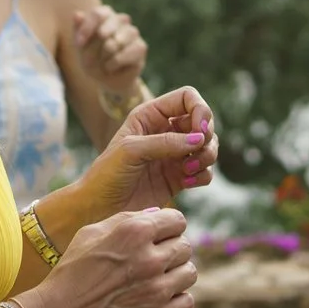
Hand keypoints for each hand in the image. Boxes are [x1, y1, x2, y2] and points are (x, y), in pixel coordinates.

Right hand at [19, 207, 198, 307]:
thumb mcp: (91, 233)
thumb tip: (157, 215)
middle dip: (172, 250)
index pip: (177, 220)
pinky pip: (187, 301)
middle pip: (186, 246)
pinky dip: (177, 299)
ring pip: (190, 273)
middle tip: (153, 260)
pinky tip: (159, 298)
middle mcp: (150, 258)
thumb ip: (127, 219)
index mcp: (134, 232)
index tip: (160, 237)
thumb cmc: (72, 272)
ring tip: (156, 280)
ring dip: (176, 274)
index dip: (169, 227)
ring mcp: (157, 290)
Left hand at [71, 5, 147, 96]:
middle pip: (109, 25)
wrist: (108, 80)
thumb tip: (77, 14)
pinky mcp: (141, 46)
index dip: (87, 28)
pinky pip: (127, 52)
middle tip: (89, 59)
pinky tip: (111, 67)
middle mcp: (121, 20)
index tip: (79, 44)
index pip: (98, 13)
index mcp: (105, 15)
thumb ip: (78, 30)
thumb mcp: (81, 48)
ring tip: (102, 63)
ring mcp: (133, 32)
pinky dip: (115, 62)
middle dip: (95, 45)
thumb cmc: (93, 60)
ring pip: (117, 40)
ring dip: (105, 55)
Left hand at [80, 87, 217, 214]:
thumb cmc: (107, 175)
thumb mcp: (131, 151)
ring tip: (188, 171)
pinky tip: (187, 184)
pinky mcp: (180, 177)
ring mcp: (174, 155)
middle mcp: (166, 131)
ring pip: (208, 145)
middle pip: (203, 121)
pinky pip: (205, 170)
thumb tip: (199, 138)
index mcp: (151, 116)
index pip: (187, 98)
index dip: (200, 109)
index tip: (200, 131)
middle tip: (195, 155)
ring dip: (207, 157)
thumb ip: (165, 142)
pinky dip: (203, 175)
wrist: (100, 209)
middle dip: (206, 137)